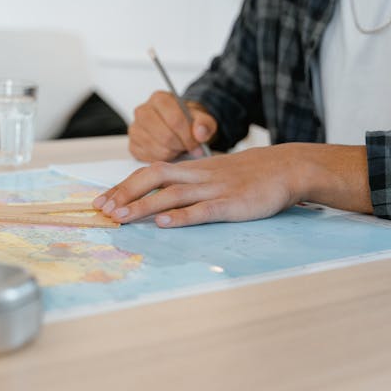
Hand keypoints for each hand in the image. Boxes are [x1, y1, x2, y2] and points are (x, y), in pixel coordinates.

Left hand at [93, 143, 372, 226]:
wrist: (288, 167)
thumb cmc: (250, 174)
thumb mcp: (216, 172)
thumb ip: (191, 182)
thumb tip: (164, 198)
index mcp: (192, 168)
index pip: (150, 172)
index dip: (124, 185)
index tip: (103, 199)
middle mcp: (198, 175)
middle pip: (153, 177)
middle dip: (125, 192)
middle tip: (102, 209)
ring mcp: (214, 188)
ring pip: (172, 194)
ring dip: (144, 206)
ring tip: (121, 217)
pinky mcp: (231, 203)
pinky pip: (203, 209)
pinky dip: (182, 217)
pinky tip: (164, 223)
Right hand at [128, 91, 217, 161]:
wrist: (178, 127)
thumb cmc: (187, 122)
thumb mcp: (202, 119)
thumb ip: (205, 123)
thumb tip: (200, 133)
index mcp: (159, 99)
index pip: (175, 119)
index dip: (188, 135)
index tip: (196, 144)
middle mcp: (143, 111)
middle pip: (165, 135)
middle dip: (180, 145)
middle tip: (188, 147)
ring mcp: (135, 129)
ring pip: (157, 149)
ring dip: (172, 153)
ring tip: (178, 148)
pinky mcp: (133, 145)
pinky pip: (149, 158)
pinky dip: (162, 159)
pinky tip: (168, 152)